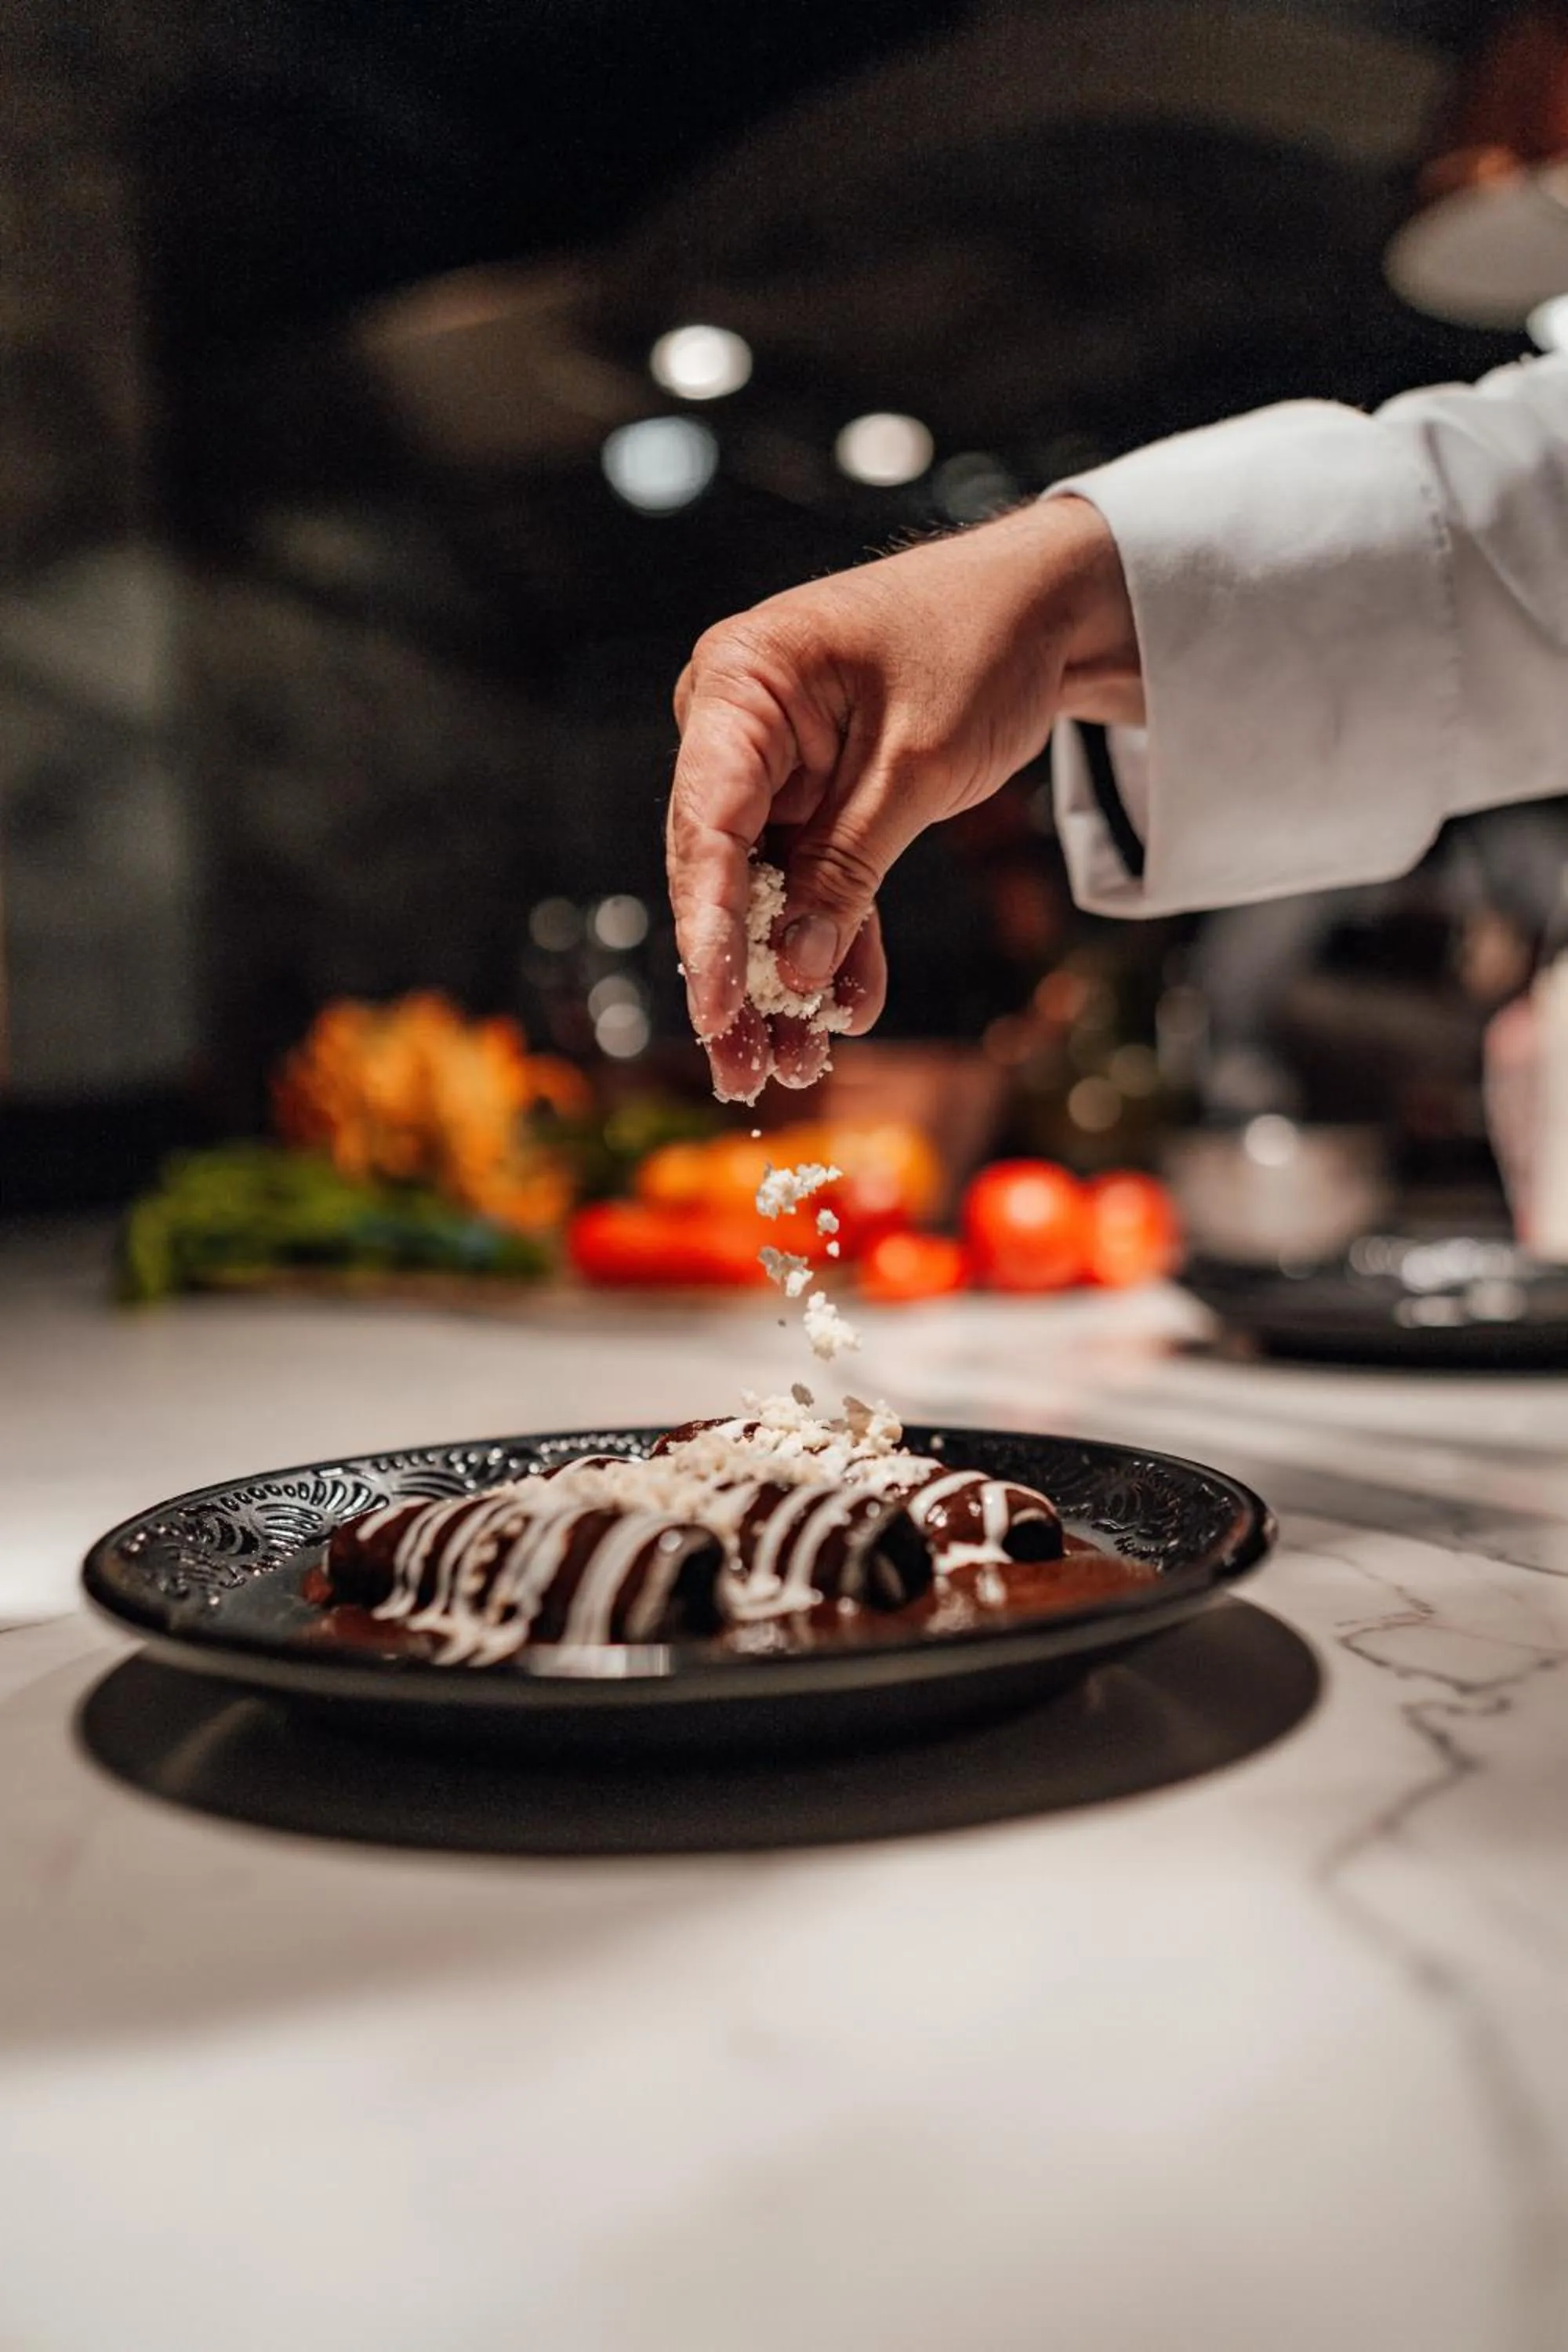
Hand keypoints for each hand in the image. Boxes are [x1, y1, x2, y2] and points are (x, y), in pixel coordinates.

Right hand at [667, 494, 1142, 1097]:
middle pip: (717, 871)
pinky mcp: (816, 800)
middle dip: (734, 978)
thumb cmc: (976, 646)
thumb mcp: (915, 768)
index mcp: (740, 687)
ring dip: (781, 982)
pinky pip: (814, 884)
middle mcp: (738, 728)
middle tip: (738, 1074)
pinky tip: (845, 1013)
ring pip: (762, 893)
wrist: (1044, 608)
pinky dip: (834, 944)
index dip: (705, 924)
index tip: (714, 1008)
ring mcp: (774, 768)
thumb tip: (789, 971)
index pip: (704, 820)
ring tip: (791, 1072)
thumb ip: (847, 869)